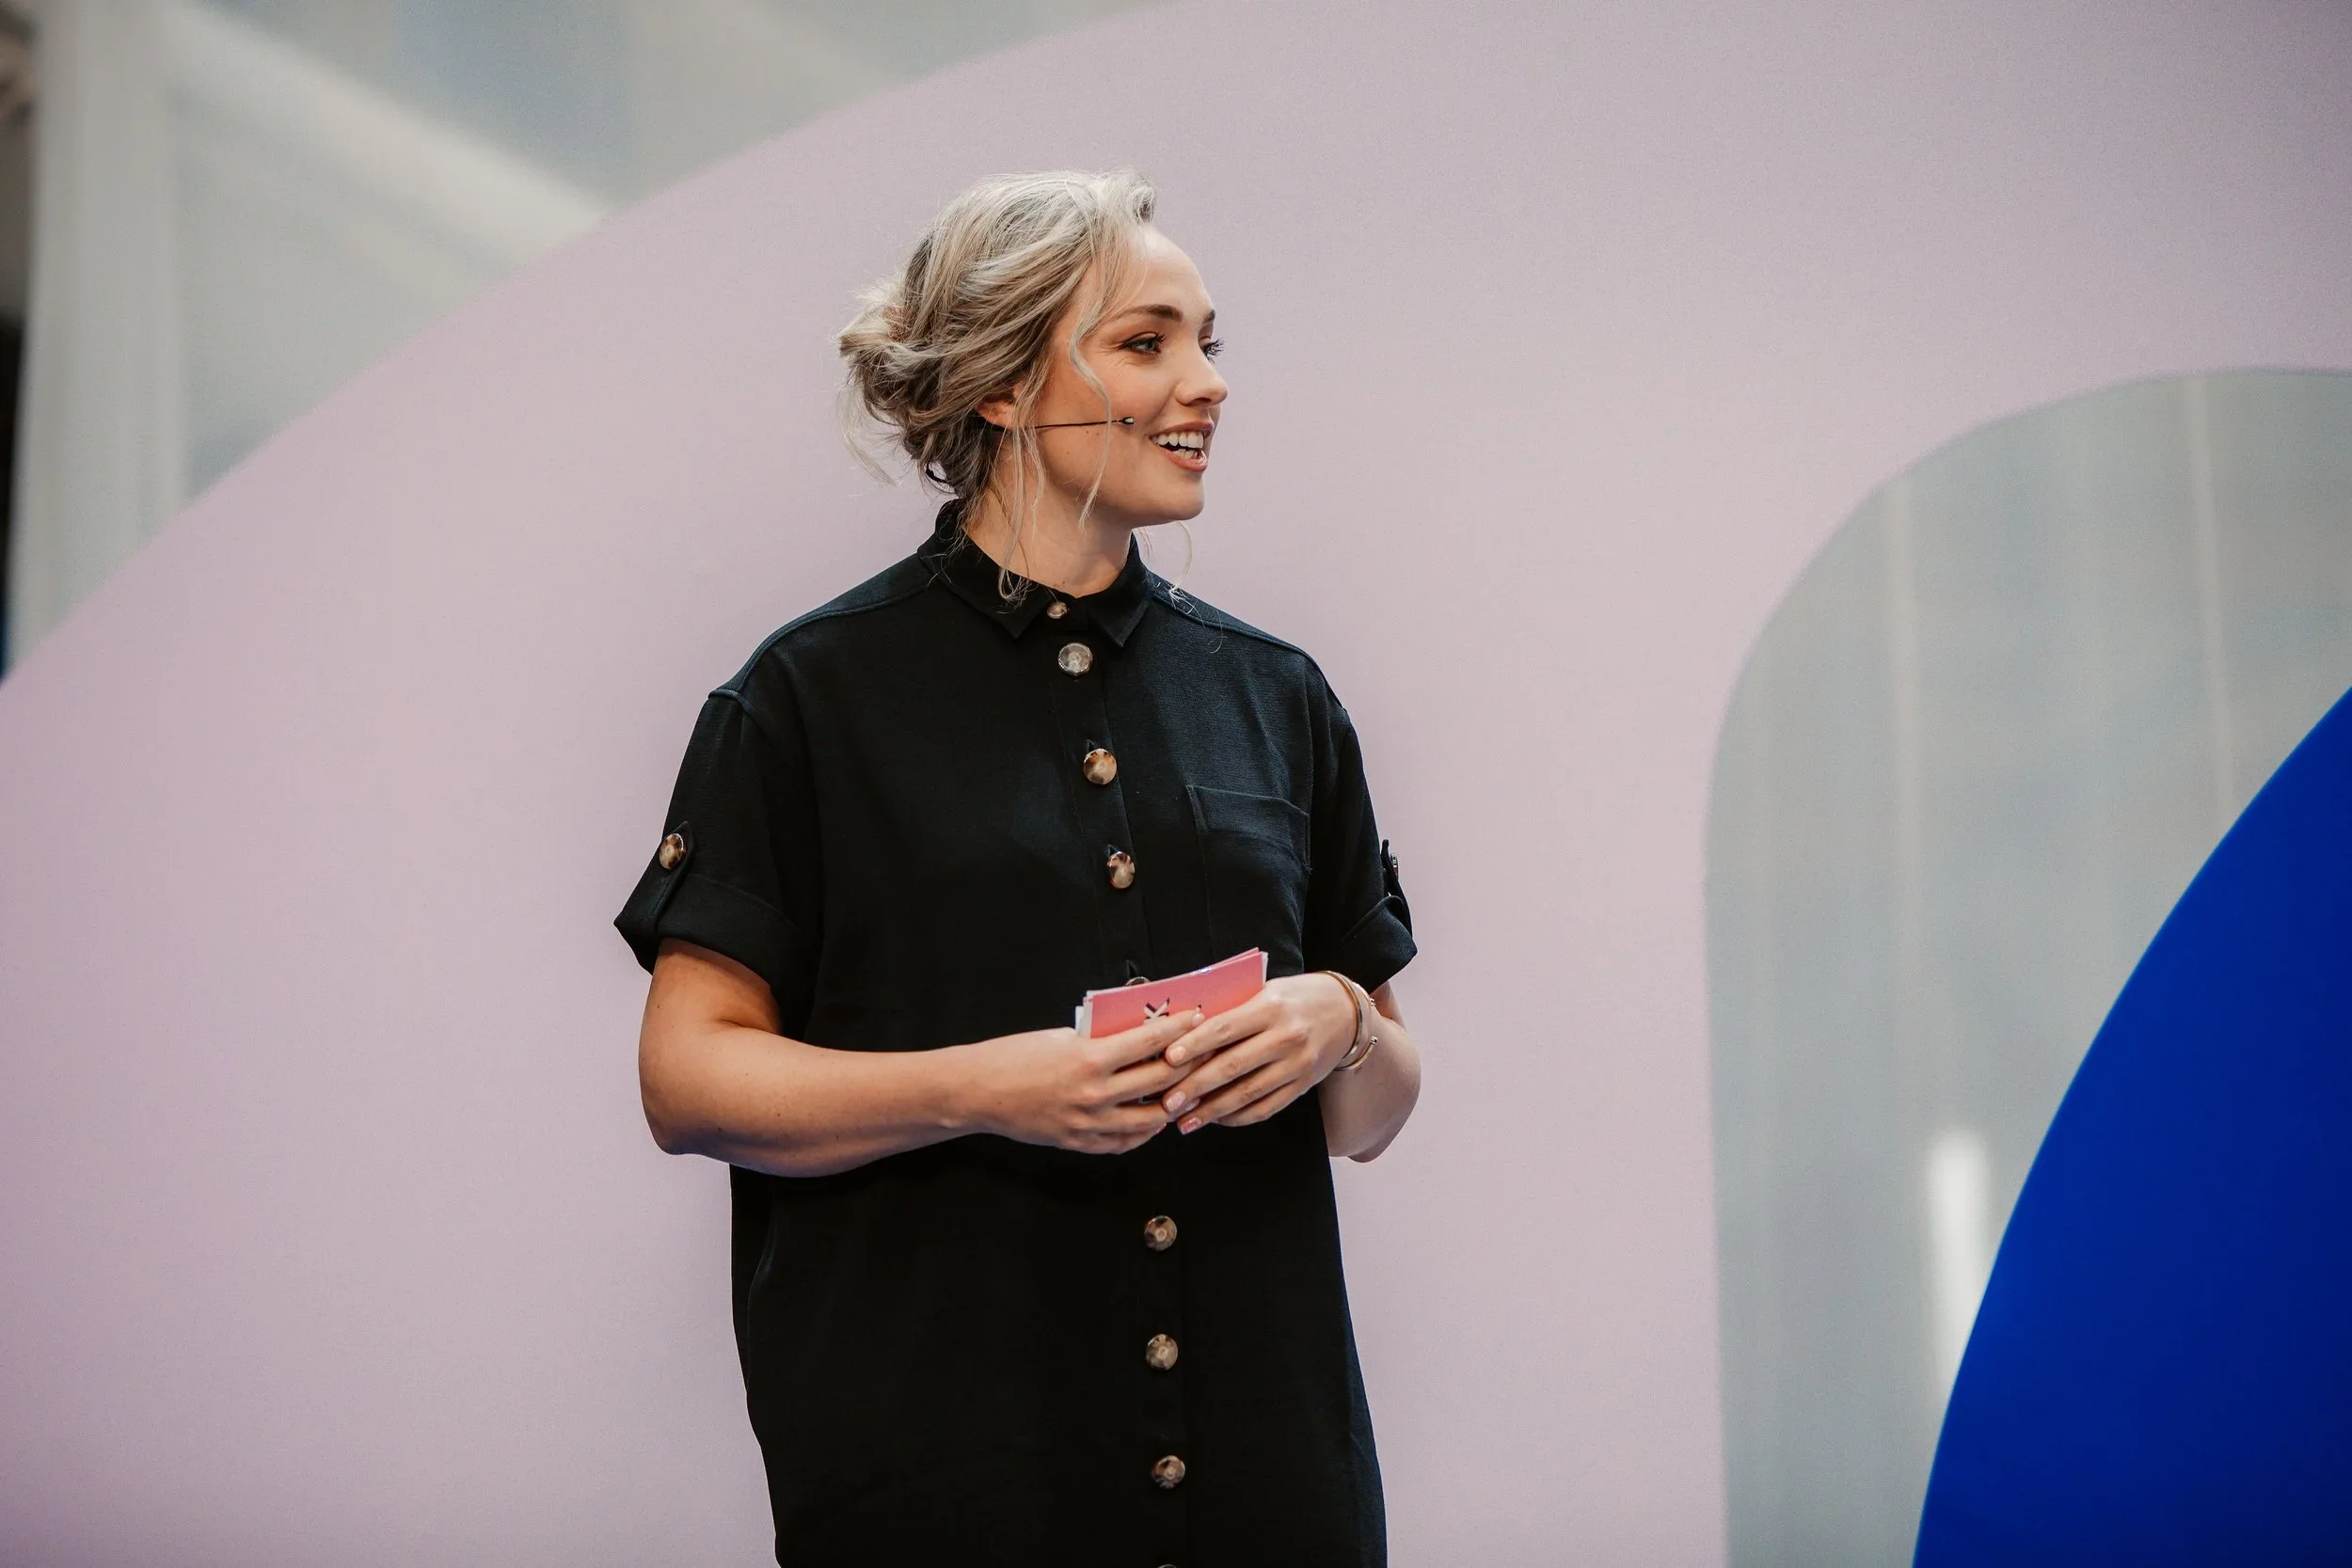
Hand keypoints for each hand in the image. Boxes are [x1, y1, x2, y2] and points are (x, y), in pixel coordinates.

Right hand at [961, 1009, 1200, 1153]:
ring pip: (1151, 1118)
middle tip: (1202, 1051)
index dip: (1179, 1028)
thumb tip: (1139, 1033)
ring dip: (1172, 1102)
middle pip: (1160, 1080)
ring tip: (1183, 1088)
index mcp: (1089, 1059)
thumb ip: (1101, 1039)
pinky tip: (1153, 1117)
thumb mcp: (1062, 1036)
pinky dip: (1144, 1130)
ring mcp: (1089, 1124)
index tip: (1195, 1017)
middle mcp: (1094, 1095)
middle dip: (1187, 1063)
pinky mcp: (1080, 1143)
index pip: (1151, 1042)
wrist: (978, 1092)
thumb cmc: (1015, 1056)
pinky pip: (1125, 1142)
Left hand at [1156, 974, 1356, 1132]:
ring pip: (1248, 1094)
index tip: (1167, 1060)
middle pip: (1232, 1066)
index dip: (1194, 1045)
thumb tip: (1184, 1033)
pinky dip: (1239, 1117)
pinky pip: (1266, 1108)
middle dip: (1196, 1087)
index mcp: (1270, 1007)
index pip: (1224, 1028)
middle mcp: (1285, 1037)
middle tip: (1167, 1103)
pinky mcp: (1303, 1085)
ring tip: (1185, 1121)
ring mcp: (1296, 1065)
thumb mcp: (1265, 992)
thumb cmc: (1294, 998)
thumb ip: (1232, 1010)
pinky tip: (1217, 1120)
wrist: (1345, 1012)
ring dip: (1213, 1111)